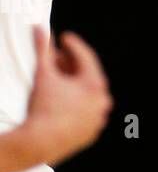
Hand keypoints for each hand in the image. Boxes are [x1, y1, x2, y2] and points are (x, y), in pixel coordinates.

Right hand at [24, 28, 111, 166]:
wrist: (40, 142)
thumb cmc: (44, 108)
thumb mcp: (43, 74)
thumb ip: (43, 50)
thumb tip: (40, 30)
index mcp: (96, 85)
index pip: (86, 57)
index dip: (73, 45)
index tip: (64, 38)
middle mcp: (102, 102)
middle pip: (87, 75)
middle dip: (70, 64)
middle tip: (56, 57)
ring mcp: (98, 119)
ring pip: (86, 94)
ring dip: (72, 83)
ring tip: (55, 77)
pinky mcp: (91, 132)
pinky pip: (84, 111)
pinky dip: (74, 102)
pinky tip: (59, 98)